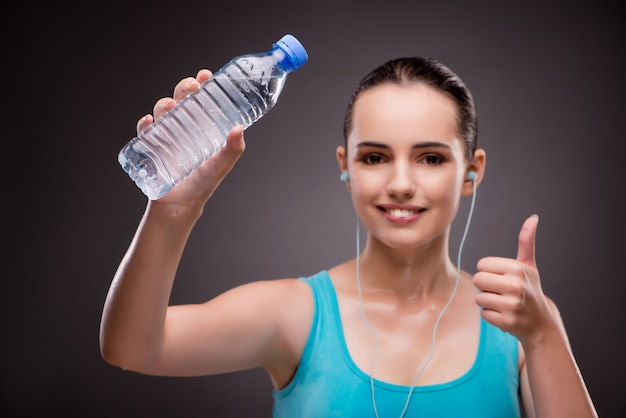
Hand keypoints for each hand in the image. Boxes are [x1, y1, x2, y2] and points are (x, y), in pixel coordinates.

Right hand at [137, 69, 245, 206]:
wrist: (182, 204)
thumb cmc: (203, 182)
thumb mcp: (221, 165)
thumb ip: (233, 149)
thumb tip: (239, 129)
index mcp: (200, 124)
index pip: (201, 98)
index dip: (202, 83)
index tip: (206, 75)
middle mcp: (182, 124)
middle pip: (180, 98)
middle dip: (183, 88)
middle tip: (192, 87)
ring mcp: (165, 134)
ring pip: (162, 111)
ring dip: (164, 104)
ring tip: (171, 107)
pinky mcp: (149, 146)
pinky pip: (143, 131)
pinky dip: (144, 125)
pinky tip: (149, 122)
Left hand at [473, 215, 555, 344]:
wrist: (540, 321)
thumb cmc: (530, 289)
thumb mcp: (528, 265)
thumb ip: (526, 241)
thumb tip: (533, 218)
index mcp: (517, 268)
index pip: (481, 265)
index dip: (489, 272)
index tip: (503, 278)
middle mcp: (515, 285)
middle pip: (478, 280)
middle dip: (487, 286)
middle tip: (503, 291)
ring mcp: (511, 305)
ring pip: (478, 298)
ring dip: (488, 301)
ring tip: (504, 302)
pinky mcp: (506, 321)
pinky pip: (483, 313)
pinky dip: (491, 315)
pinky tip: (505, 314)